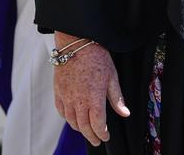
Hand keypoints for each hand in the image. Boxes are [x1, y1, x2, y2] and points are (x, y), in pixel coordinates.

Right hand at [52, 32, 129, 146]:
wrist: (76, 42)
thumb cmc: (96, 57)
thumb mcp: (112, 76)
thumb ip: (117, 98)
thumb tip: (125, 113)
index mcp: (94, 98)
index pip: (98, 125)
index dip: (102, 134)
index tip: (106, 136)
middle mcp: (78, 101)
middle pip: (84, 127)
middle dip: (91, 136)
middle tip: (96, 140)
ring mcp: (66, 96)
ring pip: (71, 121)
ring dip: (80, 129)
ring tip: (86, 131)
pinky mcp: (58, 91)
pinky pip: (61, 110)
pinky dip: (67, 118)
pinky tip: (72, 118)